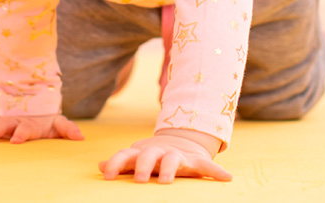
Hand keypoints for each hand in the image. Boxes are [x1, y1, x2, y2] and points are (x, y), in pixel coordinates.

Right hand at [0, 114, 83, 143]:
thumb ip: (68, 129)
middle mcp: (13, 121)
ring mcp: (1, 122)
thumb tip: (81, 137)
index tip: (16, 141)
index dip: (21, 134)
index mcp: (29, 123)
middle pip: (2, 125)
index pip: (25, 129)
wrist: (33, 106)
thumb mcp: (58, 124)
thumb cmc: (46, 121)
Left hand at [98, 132, 231, 183]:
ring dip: (169, 170)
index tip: (107, 176)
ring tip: (167, 181)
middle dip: (143, 167)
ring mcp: (176, 156)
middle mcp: (158, 152)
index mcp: (142, 153)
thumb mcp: (136, 158)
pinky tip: (227, 178)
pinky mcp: (195, 161)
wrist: (181, 142)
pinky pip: (207, 166)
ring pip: (172, 161)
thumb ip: (120, 163)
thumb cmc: (152, 156)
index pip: (125, 156)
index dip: (115, 164)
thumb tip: (97, 166)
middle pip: (148, 156)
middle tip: (139, 180)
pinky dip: (216, 172)